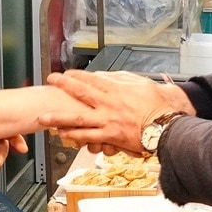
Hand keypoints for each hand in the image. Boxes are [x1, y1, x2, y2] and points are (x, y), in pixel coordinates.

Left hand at [40, 70, 191, 151]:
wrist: (167, 126)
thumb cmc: (157, 105)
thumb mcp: (139, 84)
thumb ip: (119, 79)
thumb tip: (104, 76)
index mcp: (116, 90)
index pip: (91, 79)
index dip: (75, 76)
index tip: (64, 74)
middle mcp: (108, 105)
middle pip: (80, 94)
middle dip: (63, 87)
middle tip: (50, 83)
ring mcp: (108, 122)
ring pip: (78, 119)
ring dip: (60, 118)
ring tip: (45, 118)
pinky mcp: (110, 137)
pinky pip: (88, 137)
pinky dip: (75, 136)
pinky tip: (64, 135)